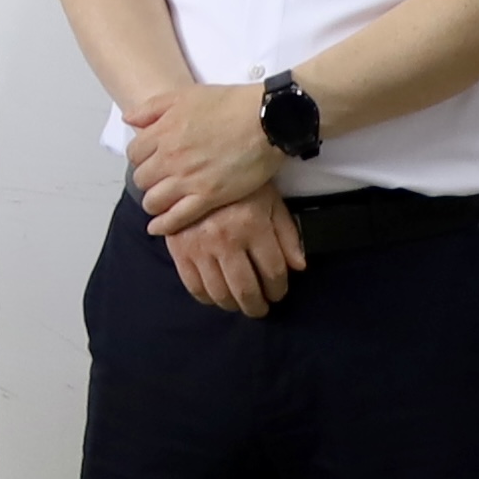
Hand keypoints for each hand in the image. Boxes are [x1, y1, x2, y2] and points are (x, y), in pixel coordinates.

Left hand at [126, 79, 282, 235]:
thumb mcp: (186, 95)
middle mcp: (170, 158)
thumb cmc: (230, 104)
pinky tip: (158, 227)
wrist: (266, 120)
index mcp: (163, 132)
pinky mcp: (208, 197)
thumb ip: (152, 107)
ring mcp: (188, 180)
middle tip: (158, 180)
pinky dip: (163, 225)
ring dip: (153, 202)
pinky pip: (176, 218)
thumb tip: (128, 119)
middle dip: (147, 180)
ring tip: (161, 201)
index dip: (141, 158)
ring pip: (153, 201)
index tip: (151, 160)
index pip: (134, 154)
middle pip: (141, 179)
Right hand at [164, 189, 304, 316]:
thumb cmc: (240, 185)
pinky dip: (207, 298)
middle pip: (246, 289)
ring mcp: (200, 247)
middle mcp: (226, 240)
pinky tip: (217, 296)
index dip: (279, 289)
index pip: (273, 271)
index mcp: (253, 225)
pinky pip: (194, 286)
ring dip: (234, 305)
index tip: (278, 293)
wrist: (195, 169)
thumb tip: (299, 267)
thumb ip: (287, 234)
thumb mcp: (270, 201)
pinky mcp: (179, 250)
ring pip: (220, 293)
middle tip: (261, 308)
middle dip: (257, 306)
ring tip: (240, 304)